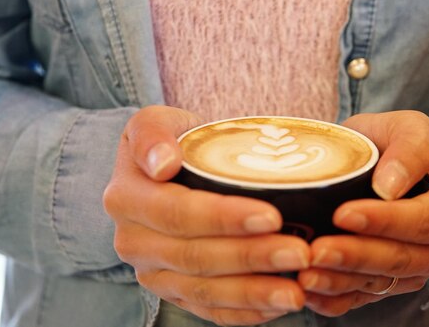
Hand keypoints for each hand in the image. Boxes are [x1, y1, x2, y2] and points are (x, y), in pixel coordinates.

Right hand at [103, 106, 310, 325]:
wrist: (168, 170)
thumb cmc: (173, 140)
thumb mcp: (154, 121)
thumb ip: (151, 133)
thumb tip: (163, 164)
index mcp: (127, 199)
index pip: (178, 212)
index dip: (224, 218)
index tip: (272, 216)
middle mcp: (134, 242)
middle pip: (196, 257)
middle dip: (251, 257)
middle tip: (300, 252)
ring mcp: (154, 272)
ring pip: (204, 291)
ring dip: (253, 293)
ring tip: (297, 291)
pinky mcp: (174, 291)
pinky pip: (208, 311)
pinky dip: (244, 312)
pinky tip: (277, 305)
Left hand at [297, 111, 428, 315]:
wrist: (371, 162)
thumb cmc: (391, 140)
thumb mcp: (407, 126)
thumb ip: (410, 145)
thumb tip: (389, 187)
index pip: (426, 222)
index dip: (386, 222)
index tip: (343, 213)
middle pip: (403, 261)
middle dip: (357, 257)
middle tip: (316, 250)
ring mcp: (414, 271)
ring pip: (380, 284)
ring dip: (340, 282)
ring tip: (305, 274)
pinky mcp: (386, 284)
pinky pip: (362, 299)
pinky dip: (334, 299)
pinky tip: (307, 291)